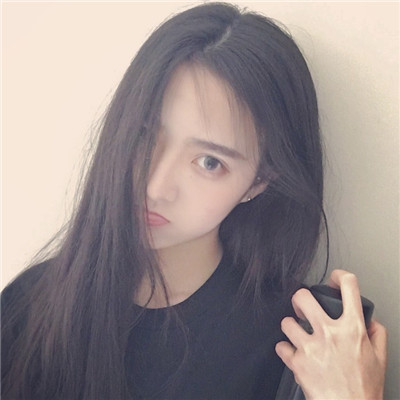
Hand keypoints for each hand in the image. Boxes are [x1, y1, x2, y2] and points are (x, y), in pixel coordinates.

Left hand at [275, 270, 386, 399]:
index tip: (334, 278)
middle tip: (302, 305)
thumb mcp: (380, 359)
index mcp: (353, 329)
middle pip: (303, 296)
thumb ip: (376, 334)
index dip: (340, 276)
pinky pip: (281, 347)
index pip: (349, 287)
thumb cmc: (364, 390)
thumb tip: (369, 320)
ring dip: (290, 326)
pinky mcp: (297, 362)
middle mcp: (330, 333)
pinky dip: (285, 350)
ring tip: (296, 333)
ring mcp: (311, 347)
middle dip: (300, 298)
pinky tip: (293, 354)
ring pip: (286, 321)